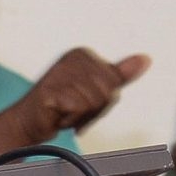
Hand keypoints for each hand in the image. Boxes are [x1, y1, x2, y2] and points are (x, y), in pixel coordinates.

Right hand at [12, 47, 150, 140]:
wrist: (29, 121)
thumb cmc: (62, 105)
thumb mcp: (95, 89)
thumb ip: (120, 74)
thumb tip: (146, 59)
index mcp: (83, 53)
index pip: (115, 83)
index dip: (103, 101)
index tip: (83, 101)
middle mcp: (72, 57)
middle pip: (108, 92)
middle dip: (94, 110)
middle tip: (73, 109)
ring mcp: (61, 72)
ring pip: (96, 101)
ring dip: (82, 116)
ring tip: (65, 113)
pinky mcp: (52, 89)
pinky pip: (81, 108)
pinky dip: (72, 120)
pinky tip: (59, 116)